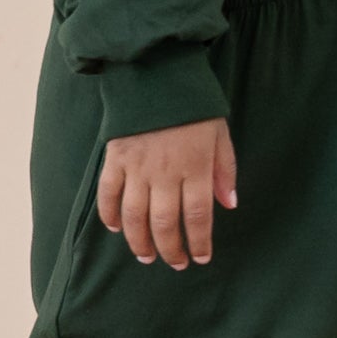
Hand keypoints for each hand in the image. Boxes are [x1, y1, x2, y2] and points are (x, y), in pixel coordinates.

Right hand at [97, 115, 238, 269]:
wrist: (158, 74)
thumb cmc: (194, 106)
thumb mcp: (220, 135)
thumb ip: (224, 171)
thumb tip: (229, 204)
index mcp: (195, 167)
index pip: (197, 217)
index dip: (198, 243)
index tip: (200, 258)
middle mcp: (165, 172)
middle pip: (164, 223)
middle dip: (170, 249)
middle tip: (174, 263)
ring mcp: (137, 166)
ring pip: (134, 216)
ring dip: (139, 242)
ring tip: (146, 256)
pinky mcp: (115, 158)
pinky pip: (108, 194)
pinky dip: (110, 215)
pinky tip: (117, 228)